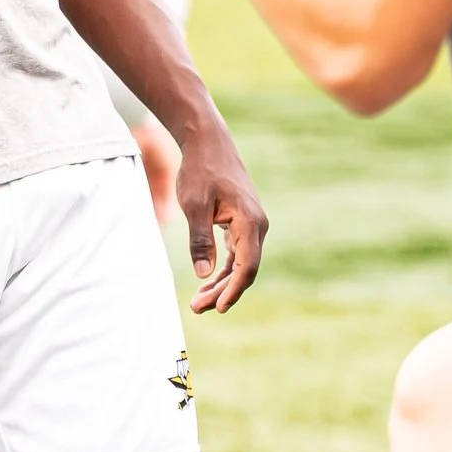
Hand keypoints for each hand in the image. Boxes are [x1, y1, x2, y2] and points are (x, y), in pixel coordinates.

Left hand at [173, 112, 266, 314]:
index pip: (247, 266)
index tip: (218, 308)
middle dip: (222, 292)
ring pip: (240, 264)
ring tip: (197, 302)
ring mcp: (250, 225)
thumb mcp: (195, 206)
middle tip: (196, 308)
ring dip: (221, 284)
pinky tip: (207, 283)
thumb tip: (203, 274)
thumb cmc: (200, 170)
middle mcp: (256, 226)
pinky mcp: (241, 223)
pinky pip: (236, 253)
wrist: (207, 143)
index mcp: (250, 222)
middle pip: (244, 269)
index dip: (233, 290)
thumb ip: (200, 240)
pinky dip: (223, 269)